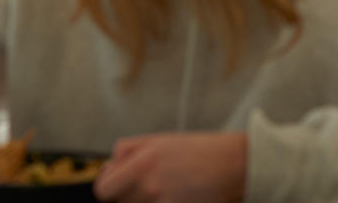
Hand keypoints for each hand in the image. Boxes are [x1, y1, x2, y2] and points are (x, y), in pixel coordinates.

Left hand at [95, 132, 246, 202]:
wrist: (233, 165)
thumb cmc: (199, 151)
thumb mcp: (158, 140)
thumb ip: (127, 151)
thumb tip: (108, 167)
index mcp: (141, 163)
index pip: (103, 190)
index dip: (109, 187)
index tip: (117, 185)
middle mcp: (149, 186)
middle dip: (129, 195)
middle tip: (149, 185)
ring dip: (147, 201)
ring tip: (166, 189)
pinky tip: (175, 196)